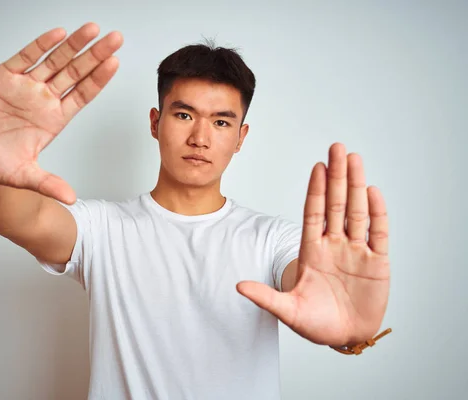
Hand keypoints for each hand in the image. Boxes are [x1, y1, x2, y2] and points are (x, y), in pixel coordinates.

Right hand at [0, 23, 122, 204]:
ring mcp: (25, 86)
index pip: (83, 94)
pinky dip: (40, 45)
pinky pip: (25, 56)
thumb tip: (70, 199)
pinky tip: (58, 33)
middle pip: (75, 72)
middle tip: (115, 38)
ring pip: (54, 60)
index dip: (99, 79)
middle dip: (95, 55)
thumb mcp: (23, 176)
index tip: (115, 63)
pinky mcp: (2, 77)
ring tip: (92, 28)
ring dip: (73, 44)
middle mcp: (43, 99)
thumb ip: (47, 183)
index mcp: (54, 119)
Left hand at [237, 143, 389, 346]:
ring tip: (355, 159)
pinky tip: (373, 192)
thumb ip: (266, 297)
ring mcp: (357, 252)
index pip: (314, 213)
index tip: (317, 167)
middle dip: (337, 177)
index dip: (316, 190)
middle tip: (337, 148)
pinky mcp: (377, 263)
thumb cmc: (315, 323)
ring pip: (357, 212)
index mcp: (312, 251)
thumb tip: (237, 286)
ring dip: (357, 186)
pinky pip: (378, 233)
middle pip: (336, 204)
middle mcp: (335, 245)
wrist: (344, 337)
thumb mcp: (288, 311)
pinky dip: (377, 213)